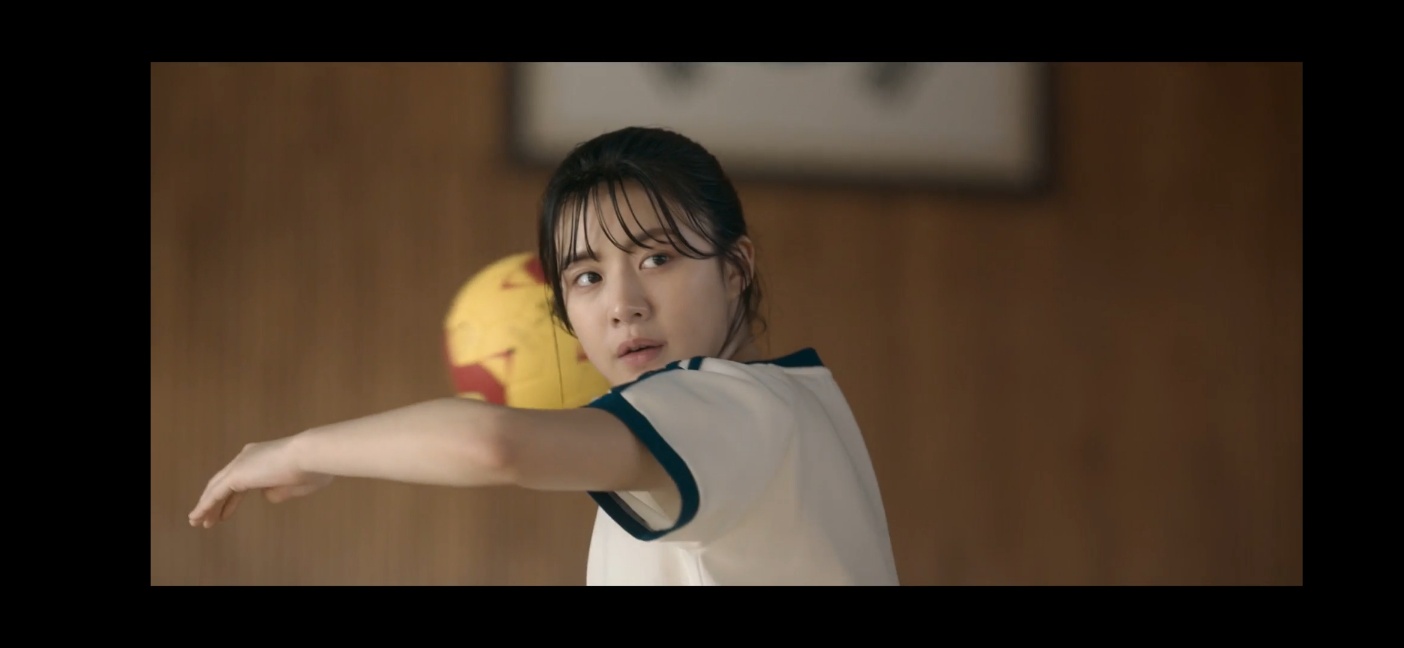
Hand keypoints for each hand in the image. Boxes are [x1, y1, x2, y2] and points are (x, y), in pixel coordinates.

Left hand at [188, 434, 333, 528]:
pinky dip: (205, 505)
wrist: (310, 455)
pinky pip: (215, 493)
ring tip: (197, 522)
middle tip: (208, 519)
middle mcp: (248, 457)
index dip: (232, 499)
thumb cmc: (312, 469)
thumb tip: (265, 494)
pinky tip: (197, 517)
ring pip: (216, 488)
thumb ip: (279, 490)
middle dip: (215, 502)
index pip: (241, 480)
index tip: (225, 513)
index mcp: (263, 457)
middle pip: (224, 483)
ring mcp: (241, 464)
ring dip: (206, 506)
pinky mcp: (237, 474)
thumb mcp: (296, 485)